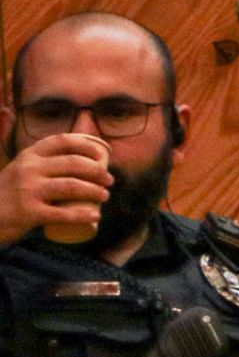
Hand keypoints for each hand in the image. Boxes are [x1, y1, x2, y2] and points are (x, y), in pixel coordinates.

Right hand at [0, 133, 110, 248]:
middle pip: (73, 164)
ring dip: (95, 191)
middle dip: (98, 171)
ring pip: (72, 186)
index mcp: (28, 156)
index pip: (62, 141)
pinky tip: (95, 215)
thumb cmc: (8, 194)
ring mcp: (28, 190)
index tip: (102, 154)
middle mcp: (28, 169)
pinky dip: (83, 215)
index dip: (86, 145)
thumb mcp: (20, 171)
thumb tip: (81, 162)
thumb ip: (41, 165)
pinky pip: (63, 214)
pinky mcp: (28, 212)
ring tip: (105, 196)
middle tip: (109, 181)